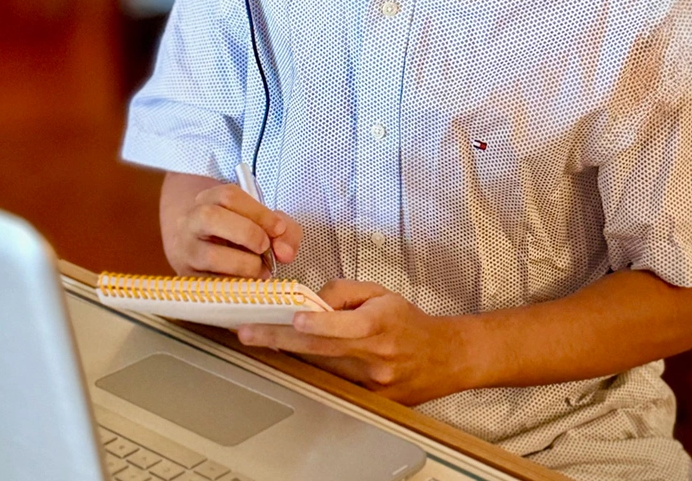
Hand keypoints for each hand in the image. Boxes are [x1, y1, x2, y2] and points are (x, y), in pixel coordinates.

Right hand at [162, 178, 302, 278]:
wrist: (198, 249)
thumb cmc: (236, 234)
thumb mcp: (260, 223)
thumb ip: (284, 232)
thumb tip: (285, 253)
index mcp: (208, 200)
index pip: (229, 197)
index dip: (259, 213)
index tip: (278, 228)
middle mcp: (190, 222)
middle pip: (211, 217)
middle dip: (247, 233)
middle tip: (265, 247)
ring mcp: (186, 252)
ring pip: (209, 255)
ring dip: (244, 264)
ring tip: (260, 269)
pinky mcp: (189, 280)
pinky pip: (212, 285)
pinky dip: (237, 285)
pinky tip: (248, 283)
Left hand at [236, 280, 474, 403]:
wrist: (443, 358)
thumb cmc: (408, 322)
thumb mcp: (379, 292)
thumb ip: (342, 292)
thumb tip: (311, 299)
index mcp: (378, 326)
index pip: (344, 327)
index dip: (319, 324)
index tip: (294, 320)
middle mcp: (373, 357)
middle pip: (319, 350)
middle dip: (279, 339)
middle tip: (247, 332)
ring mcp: (369, 383)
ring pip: (318, 365)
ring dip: (286, 352)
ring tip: (256, 337)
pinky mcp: (367, 399)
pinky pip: (329, 379)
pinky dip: (308, 365)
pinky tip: (288, 354)